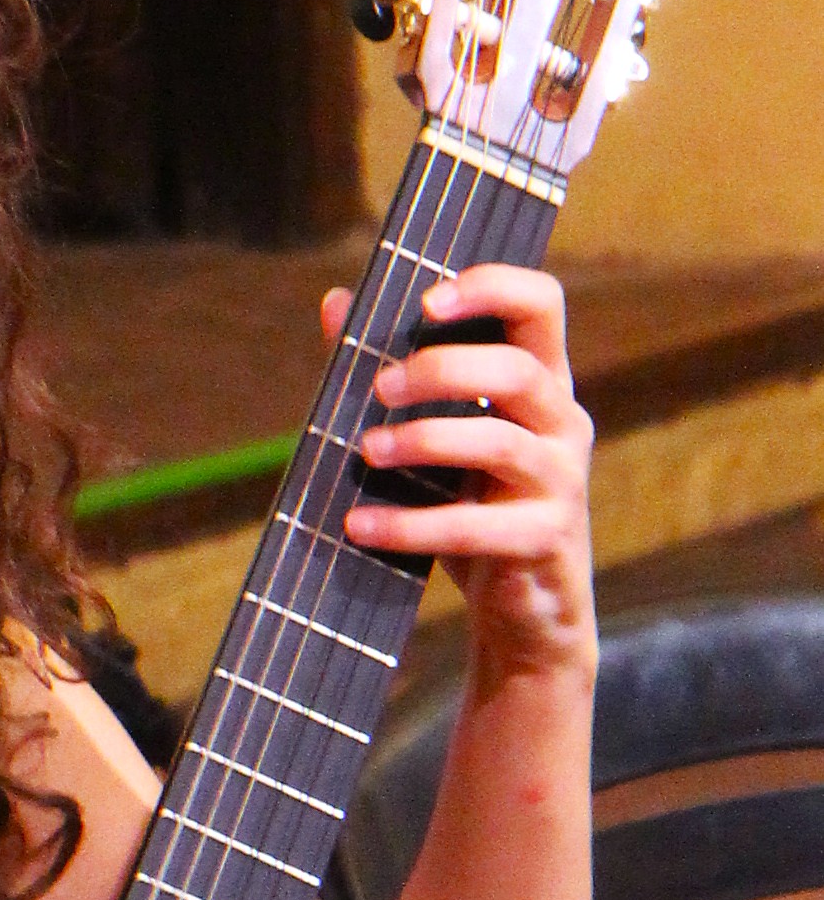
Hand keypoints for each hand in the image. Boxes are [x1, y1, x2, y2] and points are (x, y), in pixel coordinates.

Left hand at [328, 260, 594, 688]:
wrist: (526, 611)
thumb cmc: (477, 507)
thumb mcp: (439, 438)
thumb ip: (394, 372)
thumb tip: (336, 305)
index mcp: (542, 381)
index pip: (541, 303)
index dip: (490, 287)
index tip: (426, 302)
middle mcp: (562, 421)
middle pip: (517, 368)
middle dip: (441, 370)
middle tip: (379, 387)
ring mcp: (560, 480)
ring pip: (499, 442)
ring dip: (424, 441)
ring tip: (366, 451)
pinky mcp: (544, 538)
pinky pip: (475, 527)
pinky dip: (411, 525)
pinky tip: (360, 526)